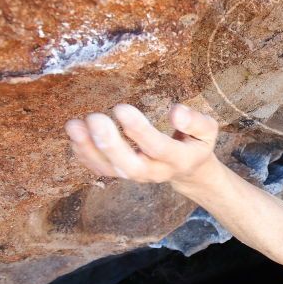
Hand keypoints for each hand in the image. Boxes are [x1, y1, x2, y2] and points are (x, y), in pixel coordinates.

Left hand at [64, 103, 219, 187]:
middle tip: (95, 118)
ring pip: (110, 169)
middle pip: (130, 166)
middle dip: (110, 144)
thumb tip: (175, 112)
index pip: (157, 148)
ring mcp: (137, 175)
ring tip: (74, 125)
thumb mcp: (208, 130)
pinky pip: (100, 170)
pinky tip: (74, 134)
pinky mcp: (122, 174)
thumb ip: (195, 121)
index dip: (139, 130)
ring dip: (89, 149)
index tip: (121, 108)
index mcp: (179, 159)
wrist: (189, 170)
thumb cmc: (195, 143)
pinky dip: (84, 154)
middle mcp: (157, 172)